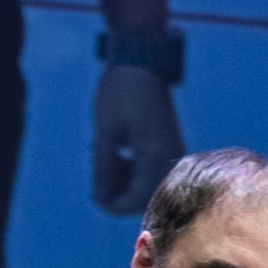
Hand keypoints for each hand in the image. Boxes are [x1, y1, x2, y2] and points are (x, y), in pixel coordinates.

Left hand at [92, 65, 184, 215]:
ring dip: (125, 182)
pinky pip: (153, 172)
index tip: (94, 195)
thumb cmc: (121, 92)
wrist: (143, 61)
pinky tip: (118, 154)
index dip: (113, 205)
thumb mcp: (105, 132)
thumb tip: (100, 201)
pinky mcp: (170, 146)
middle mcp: (170, 159)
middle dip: (119, 194)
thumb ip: (104, 169)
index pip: (135, 200)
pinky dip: (134, 172)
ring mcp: (173, 153)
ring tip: (105, 157)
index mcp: (155, 157)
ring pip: (148, 187)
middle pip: (144, 198)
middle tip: (98, 170)